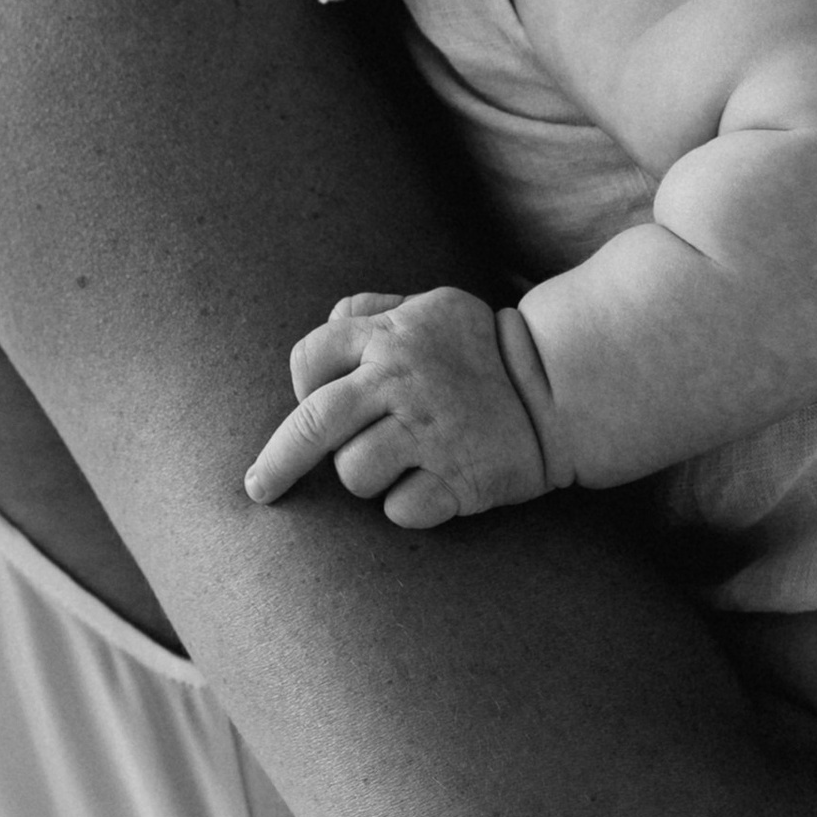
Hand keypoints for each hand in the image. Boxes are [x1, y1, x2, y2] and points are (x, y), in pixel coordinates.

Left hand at [243, 288, 551, 531]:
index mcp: (387, 337)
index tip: (309, 402)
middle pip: (310, 426)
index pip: (307, 360)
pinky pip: (399, 509)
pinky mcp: (455, 479)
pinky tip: (432, 486)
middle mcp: (398, 383)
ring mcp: (426, 433)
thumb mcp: (431, 307)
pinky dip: (407, 505)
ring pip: (353, 473)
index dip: (301, 385)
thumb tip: (332, 318)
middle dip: (275, 464)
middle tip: (258, 489)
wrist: (558, 386)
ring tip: (400, 463)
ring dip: (366, 476)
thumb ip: (375, 310)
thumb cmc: (485, 347)